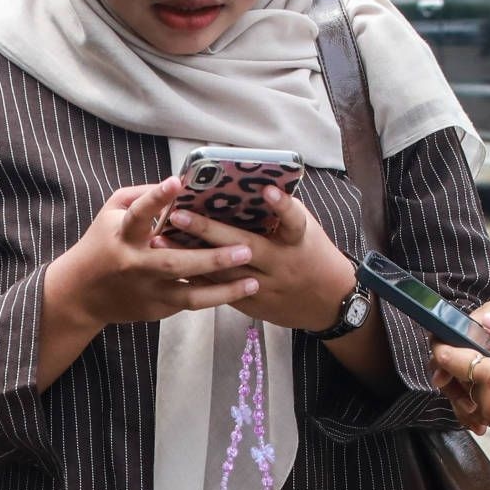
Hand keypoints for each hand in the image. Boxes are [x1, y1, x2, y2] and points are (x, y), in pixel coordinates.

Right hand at [40, 176, 260, 364]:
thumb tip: (180, 184)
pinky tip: (241, 290)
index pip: (139, 214)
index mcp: (123, 235)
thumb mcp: (112, 212)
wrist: (80, 295)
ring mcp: (147, 291)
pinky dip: (215, 297)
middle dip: (211, 258)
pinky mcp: (155, 310)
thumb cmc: (102, 242)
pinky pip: (189, 304)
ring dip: (224, 289)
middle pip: (174, 263)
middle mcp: (135, 265)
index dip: (156, 198)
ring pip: (189, 295)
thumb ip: (142, 196)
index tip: (177, 182)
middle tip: (245, 248)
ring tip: (254, 279)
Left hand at [157, 188, 357, 334]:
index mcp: (298, 241)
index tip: (267, 190)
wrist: (328, 302)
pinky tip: (170, 261)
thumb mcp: (305, 230)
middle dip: (208, 231)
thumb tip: (248, 185)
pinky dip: (195, 274)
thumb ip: (281, 213)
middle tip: (178, 214)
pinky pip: (218, 289)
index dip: (282, 206)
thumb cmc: (311, 254)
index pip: (293, 221)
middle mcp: (281, 264)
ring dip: (190, 255)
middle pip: (243, 247)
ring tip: (161, 239)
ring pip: (223, 272)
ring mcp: (264, 286)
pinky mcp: (251, 304)